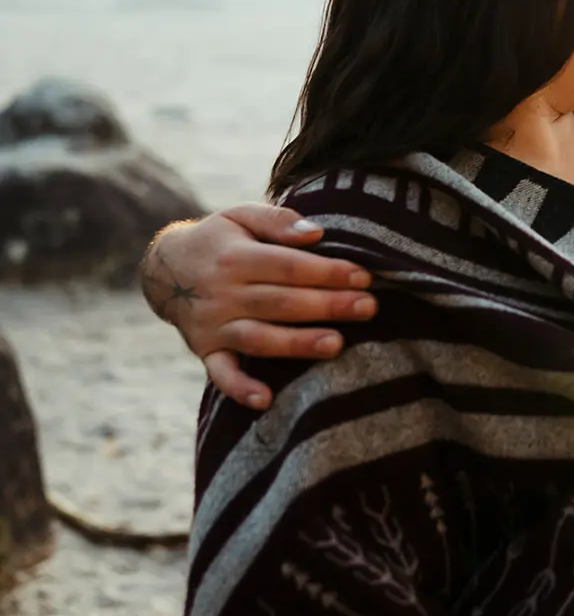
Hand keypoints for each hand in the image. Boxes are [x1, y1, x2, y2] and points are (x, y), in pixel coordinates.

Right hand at [140, 204, 374, 409]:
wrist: (164, 268)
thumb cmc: (220, 239)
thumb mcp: (241, 215)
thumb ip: (277, 220)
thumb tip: (316, 234)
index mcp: (235, 257)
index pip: (288, 266)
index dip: (327, 272)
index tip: (363, 277)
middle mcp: (222, 294)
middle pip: (281, 302)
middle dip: (327, 305)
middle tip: (369, 307)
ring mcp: (213, 325)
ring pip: (259, 338)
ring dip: (297, 344)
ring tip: (337, 345)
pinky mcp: (205, 350)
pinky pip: (221, 374)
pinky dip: (240, 389)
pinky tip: (266, 400)